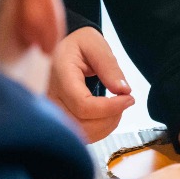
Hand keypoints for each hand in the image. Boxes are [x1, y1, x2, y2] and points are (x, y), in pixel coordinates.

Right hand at [47, 27, 134, 141]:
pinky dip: (98, 130)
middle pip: (81, 124)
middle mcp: (50, 96)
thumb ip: (109, 66)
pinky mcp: (57, 117)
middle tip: (125, 100)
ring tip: (118, 107)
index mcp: (59, 75)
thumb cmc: (79, 44)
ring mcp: (51, 110)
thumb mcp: (95, 44)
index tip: (129, 98)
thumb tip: (123, 91)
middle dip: (110, 117)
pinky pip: (79, 134)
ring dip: (106, 125)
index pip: (83, 105)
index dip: (110, 107)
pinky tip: (107, 115)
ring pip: (80, 133)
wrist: (63, 48)